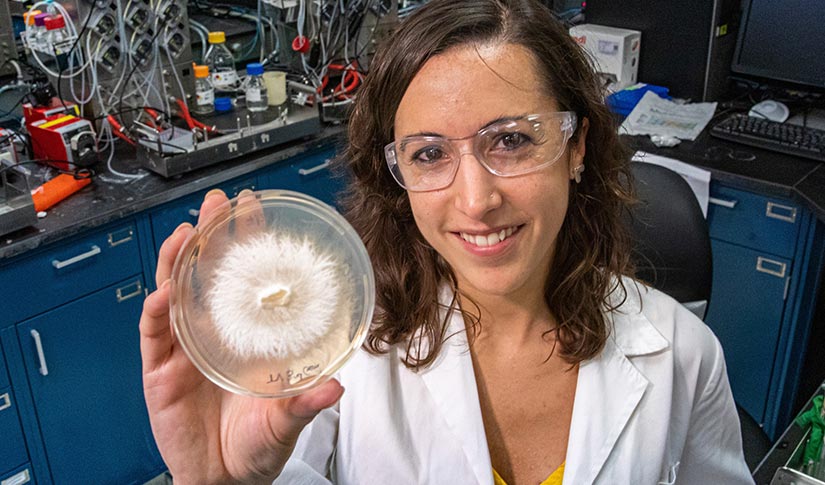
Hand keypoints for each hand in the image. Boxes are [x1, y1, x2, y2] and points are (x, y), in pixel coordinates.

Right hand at [139, 189, 343, 483]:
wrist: (223, 479)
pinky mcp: (160, 370)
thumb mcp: (285, 420)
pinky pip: (155, 333)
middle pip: (206, 275)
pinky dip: (157, 310)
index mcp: (245, 336)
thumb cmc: (257, 444)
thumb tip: (335, 386)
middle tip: (217, 204)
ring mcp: (184, 349)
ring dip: (178, 261)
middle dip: (210, 237)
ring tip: (187, 234)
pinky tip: (164, 291)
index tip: (253, 211)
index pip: (243, 279)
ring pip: (175, 294)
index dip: (246, 244)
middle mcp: (213, 334)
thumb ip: (304, 403)